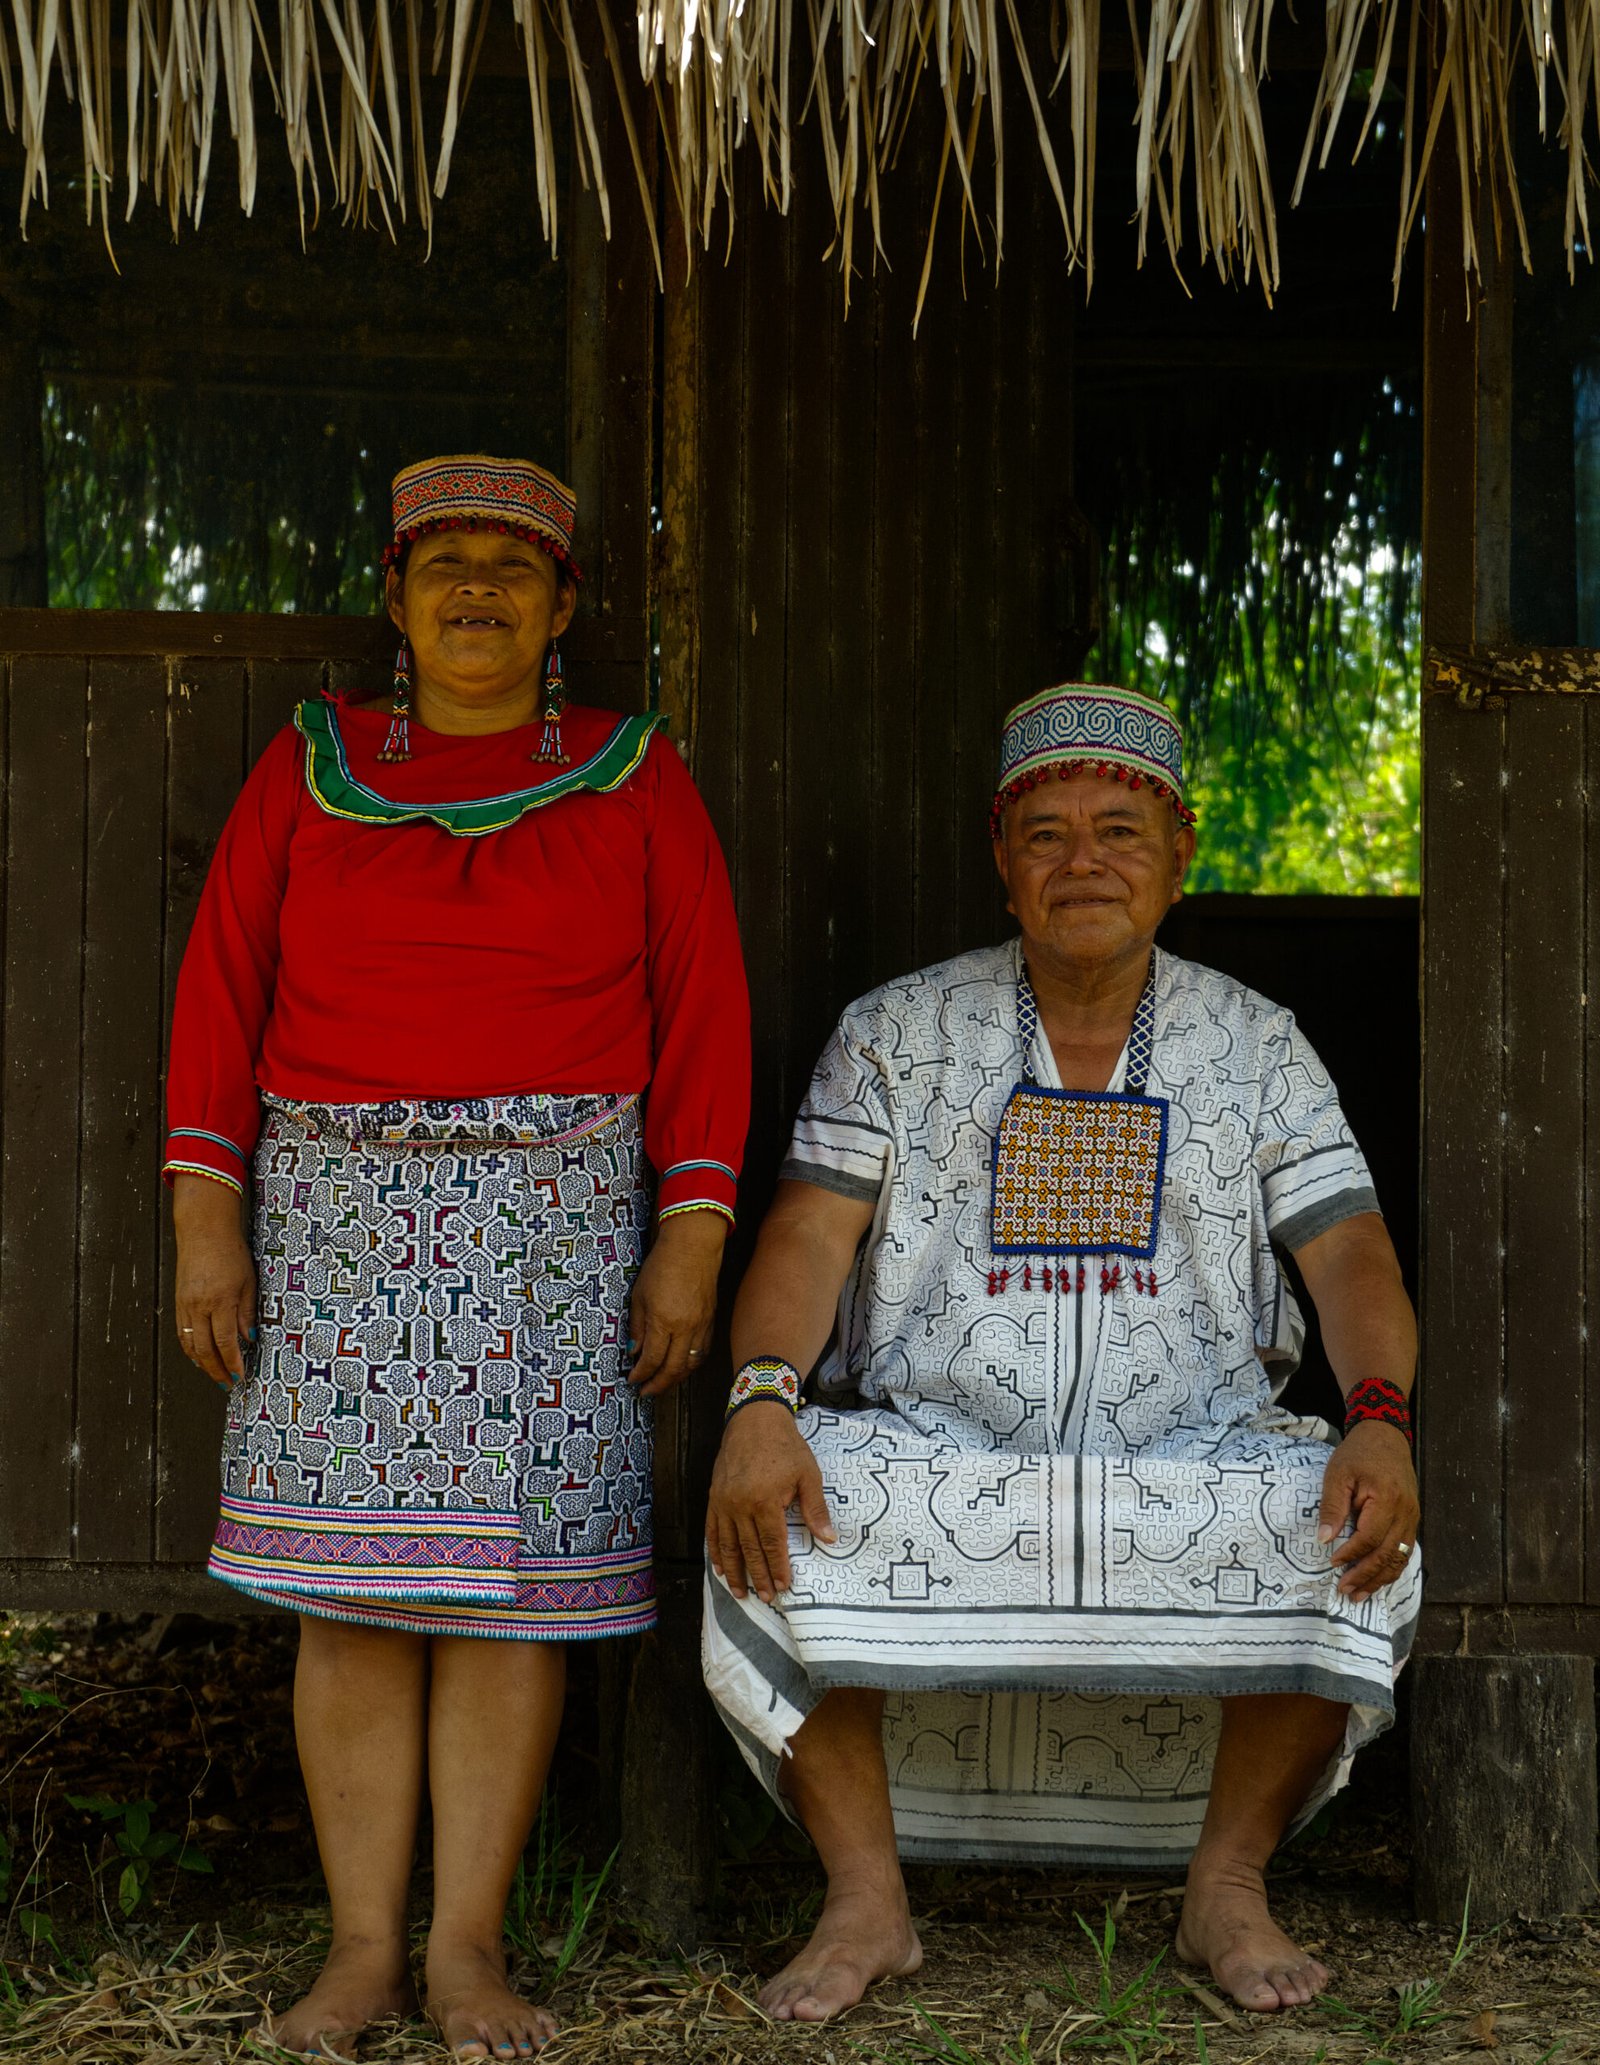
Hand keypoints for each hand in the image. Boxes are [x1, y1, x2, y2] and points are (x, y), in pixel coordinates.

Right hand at [173, 1175, 255, 1390]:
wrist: (203, 1231)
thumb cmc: (231, 1253)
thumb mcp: (248, 1281)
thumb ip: (246, 1312)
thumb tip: (248, 1338)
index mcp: (220, 1301)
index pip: (225, 1343)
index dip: (233, 1363)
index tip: (240, 1376)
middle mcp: (198, 1307)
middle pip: (205, 1350)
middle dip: (217, 1371)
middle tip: (228, 1384)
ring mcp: (185, 1306)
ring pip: (190, 1345)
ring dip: (203, 1364)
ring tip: (216, 1375)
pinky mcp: (178, 1302)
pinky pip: (182, 1333)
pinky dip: (191, 1349)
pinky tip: (200, 1356)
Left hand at [628, 1209, 725, 1397]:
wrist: (693, 1246)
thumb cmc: (662, 1266)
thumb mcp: (639, 1295)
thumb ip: (637, 1326)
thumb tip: (634, 1351)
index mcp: (664, 1321)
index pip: (652, 1359)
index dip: (641, 1375)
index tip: (632, 1380)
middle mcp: (685, 1328)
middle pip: (673, 1369)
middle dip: (658, 1385)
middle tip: (645, 1392)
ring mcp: (702, 1325)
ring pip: (691, 1364)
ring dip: (675, 1378)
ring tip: (663, 1383)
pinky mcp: (711, 1320)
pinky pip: (702, 1351)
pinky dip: (691, 1364)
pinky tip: (682, 1365)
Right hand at [706, 1403, 834, 1602]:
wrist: (755, 1419)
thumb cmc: (786, 1446)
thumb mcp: (808, 1474)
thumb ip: (815, 1508)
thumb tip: (829, 1539)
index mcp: (765, 1501)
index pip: (772, 1544)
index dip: (778, 1568)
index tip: (783, 1587)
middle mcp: (740, 1505)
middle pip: (749, 1549)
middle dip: (757, 1576)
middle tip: (765, 1598)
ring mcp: (723, 1502)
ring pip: (727, 1545)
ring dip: (734, 1571)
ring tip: (740, 1592)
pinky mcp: (714, 1497)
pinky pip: (712, 1530)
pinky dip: (716, 1551)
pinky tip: (720, 1567)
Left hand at [1318, 1419, 1418, 1601]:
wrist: (1385, 1437)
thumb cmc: (1358, 1454)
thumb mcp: (1338, 1474)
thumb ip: (1332, 1507)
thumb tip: (1324, 1540)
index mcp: (1387, 1499)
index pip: (1369, 1538)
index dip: (1351, 1554)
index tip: (1333, 1563)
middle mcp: (1405, 1512)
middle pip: (1388, 1554)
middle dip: (1366, 1576)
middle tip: (1346, 1591)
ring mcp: (1412, 1517)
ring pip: (1400, 1558)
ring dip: (1380, 1579)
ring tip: (1360, 1594)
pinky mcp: (1412, 1519)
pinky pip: (1405, 1551)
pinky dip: (1391, 1568)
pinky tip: (1378, 1579)